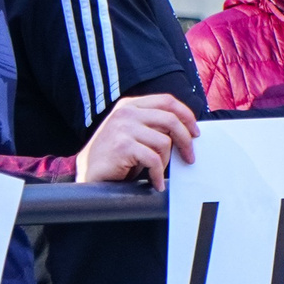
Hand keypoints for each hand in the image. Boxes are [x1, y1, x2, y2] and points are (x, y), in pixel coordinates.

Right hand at [78, 94, 199, 189]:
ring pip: (164, 142)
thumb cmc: (114, 157)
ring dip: (165, 162)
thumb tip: (185, 132)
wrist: (87, 173)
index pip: (167, 101)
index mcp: (130, 105)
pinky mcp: (122, 146)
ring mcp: (123, 128)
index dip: (186, 115)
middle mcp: (126, 113)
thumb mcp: (132, 133)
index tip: (195, 132)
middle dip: (185, 140)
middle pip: (170, 119)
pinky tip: (154, 183)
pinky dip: (158, 175)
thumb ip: (152, 126)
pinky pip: (153, 160)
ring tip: (156, 172)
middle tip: (190, 157)